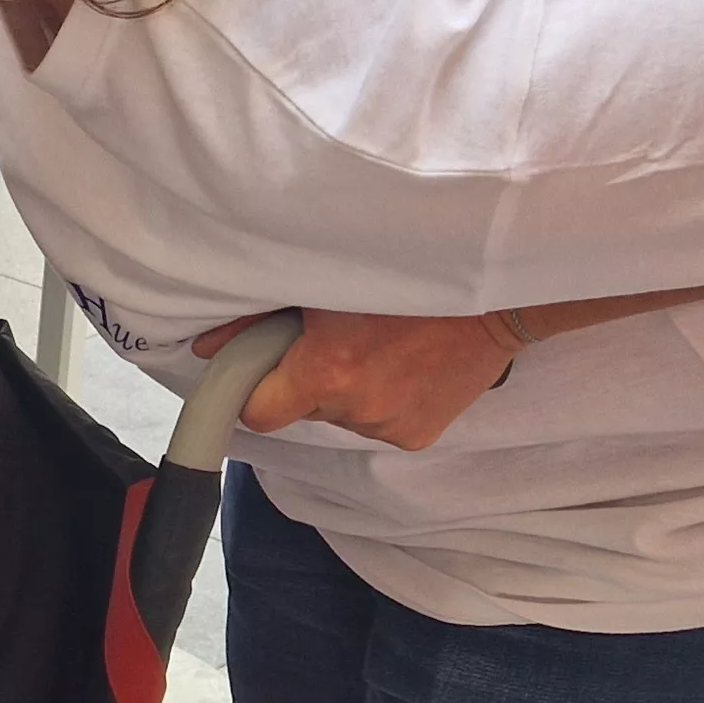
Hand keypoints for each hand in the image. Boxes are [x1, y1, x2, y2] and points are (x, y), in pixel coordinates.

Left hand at [190, 306, 525, 450]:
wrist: (496, 292)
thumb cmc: (409, 268)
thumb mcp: (327, 279)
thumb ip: (259, 318)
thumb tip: (208, 344)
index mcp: (327, 373)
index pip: (259, 411)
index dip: (253, 388)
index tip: (258, 369)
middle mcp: (357, 409)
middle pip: (303, 408)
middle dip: (307, 378)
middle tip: (336, 337)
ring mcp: (391, 426)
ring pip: (344, 414)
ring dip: (349, 387)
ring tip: (382, 343)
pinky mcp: (419, 434)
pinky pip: (380, 422)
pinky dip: (384, 397)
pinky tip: (407, 362)